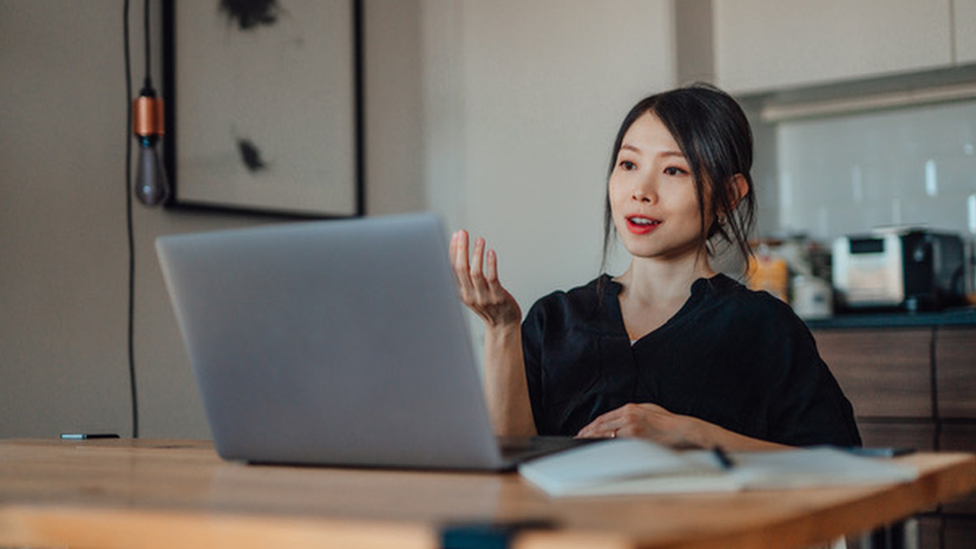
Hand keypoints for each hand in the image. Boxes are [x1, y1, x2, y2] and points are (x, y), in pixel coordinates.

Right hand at [449, 230, 521, 327]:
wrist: (503, 327)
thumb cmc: (490, 307)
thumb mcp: (472, 292)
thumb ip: (466, 277)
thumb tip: (461, 251)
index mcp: (461, 292)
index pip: (453, 268)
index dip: (454, 250)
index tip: (456, 235)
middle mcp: (469, 295)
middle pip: (461, 268)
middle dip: (461, 249)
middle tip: (463, 233)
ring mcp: (483, 297)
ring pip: (475, 272)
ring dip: (476, 254)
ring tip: (480, 240)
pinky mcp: (497, 297)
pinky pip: (492, 278)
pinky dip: (490, 264)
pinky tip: (491, 253)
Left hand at [576, 403, 703, 447]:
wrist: (681, 429)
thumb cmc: (666, 421)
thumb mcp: (647, 410)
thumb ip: (632, 414)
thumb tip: (620, 420)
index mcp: (629, 408)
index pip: (604, 417)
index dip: (591, 425)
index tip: (583, 431)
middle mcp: (627, 415)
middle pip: (601, 425)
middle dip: (587, 432)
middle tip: (577, 438)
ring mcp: (630, 426)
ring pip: (605, 433)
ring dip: (592, 439)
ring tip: (583, 444)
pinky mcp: (635, 437)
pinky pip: (616, 442)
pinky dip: (605, 445)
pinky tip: (597, 449)